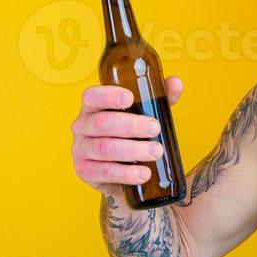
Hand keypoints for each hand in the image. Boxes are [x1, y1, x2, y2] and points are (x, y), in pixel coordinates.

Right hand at [71, 77, 184, 197]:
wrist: (119, 170)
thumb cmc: (130, 134)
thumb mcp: (145, 113)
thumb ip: (160, 98)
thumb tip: (175, 83)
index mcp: (93, 107)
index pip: (92, 96)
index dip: (109, 96)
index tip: (130, 97)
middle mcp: (82, 126)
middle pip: (102, 123)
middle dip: (131, 125)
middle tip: (155, 128)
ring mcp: (81, 149)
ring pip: (105, 148)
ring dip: (133, 150)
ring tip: (156, 152)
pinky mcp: (85, 171)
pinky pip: (105, 172)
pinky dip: (126, 173)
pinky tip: (143, 173)